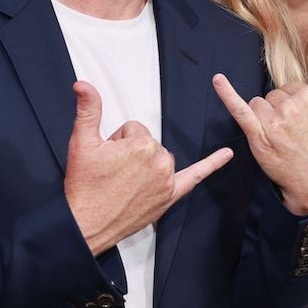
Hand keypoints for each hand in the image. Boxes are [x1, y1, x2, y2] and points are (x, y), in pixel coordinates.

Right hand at [64, 81, 231, 254]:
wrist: (86, 223)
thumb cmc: (85, 186)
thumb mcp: (81, 142)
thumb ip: (88, 109)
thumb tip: (83, 85)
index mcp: (141, 145)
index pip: (134, 129)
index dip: (117, 140)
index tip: (108, 156)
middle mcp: (159, 162)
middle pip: (148, 142)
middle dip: (131, 152)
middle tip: (113, 171)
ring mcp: (167, 181)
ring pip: (161, 157)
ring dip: (146, 163)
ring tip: (124, 180)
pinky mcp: (170, 196)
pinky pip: (195, 177)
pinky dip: (211, 165)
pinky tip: (226, 155)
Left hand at [213, 69, 307, 213]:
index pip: (289, 89)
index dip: (292, 106)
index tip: (301, 124)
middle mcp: (290, 107)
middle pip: (272, 97)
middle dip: (278, 113)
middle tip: (292, 135)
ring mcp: (273, 122)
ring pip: (257, 106)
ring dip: (262, 119)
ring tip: (279, 139)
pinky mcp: (257, 136)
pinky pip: (239, 110)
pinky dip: (226, 94)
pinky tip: (217, 80)